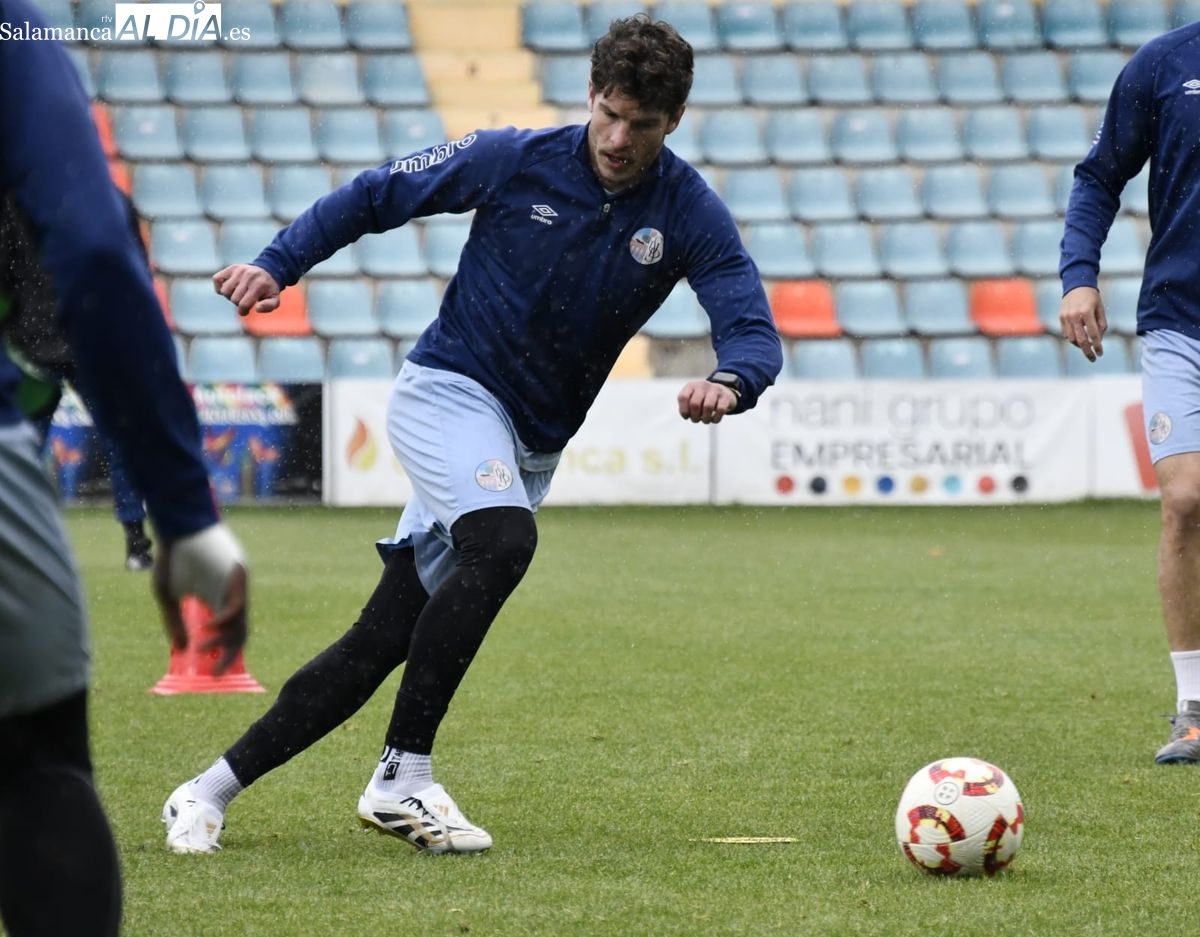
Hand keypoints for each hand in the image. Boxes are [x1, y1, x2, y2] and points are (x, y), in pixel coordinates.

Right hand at [153, 523, 248, 675]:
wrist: (177, 526)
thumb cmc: (173, 557)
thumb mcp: (168, 595)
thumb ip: (175, 622)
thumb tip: (182, 650)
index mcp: (217, 600)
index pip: (228, 632)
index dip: (222, 652)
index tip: (212, 672)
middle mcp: (231, 596)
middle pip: (239, 632)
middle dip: (229, 655)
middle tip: (216, 674)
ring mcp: (236, 586)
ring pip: (240, 622)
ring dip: (223, 640)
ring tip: (205, 649)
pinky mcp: (237, 576)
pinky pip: (237, 605)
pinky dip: (224, 621)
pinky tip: (208, 628)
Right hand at [213, 263, 280, 316]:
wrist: (267, 271)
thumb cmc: (268, 289)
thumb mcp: (274, 299)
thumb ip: (268, 306)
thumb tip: (257, 309)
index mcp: (259, 285)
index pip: (243, 304)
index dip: (243, 311)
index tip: (245, 311)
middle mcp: (248, 276)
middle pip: (233, 299)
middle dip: (237, 304)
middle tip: (244, 301)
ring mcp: (239, 271)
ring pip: (224, 290)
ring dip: (229, 296)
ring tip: (237, 294)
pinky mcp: (231, 268)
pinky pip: (216, 279)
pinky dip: (219, 286)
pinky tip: (229, 289)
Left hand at [677, 380, 737, 423]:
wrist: (721, 391)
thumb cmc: (702, 399)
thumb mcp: (691, 398)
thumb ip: (685, 406)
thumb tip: (687, 415)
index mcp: (691, 386)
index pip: (683, 397)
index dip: (683, 410)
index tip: (686, 417)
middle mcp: (703, 385)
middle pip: (695, 404)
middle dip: (694, 417)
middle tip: (696, 420)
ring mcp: (715, 389)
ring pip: (708, 407)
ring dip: (705, 419)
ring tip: (705, 421)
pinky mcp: (726, 396)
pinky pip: (720, 410)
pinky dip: (716, 418)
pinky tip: (714, 419)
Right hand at [1059, 286, 1106, 361]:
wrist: (1077, 285)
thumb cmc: (1092, 298)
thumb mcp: (1100, 309)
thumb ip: (1101, 324)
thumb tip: (1098, 339)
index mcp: (1086, 312)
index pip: (1093, 334)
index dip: (1097, 346)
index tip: (1100, 353)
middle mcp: (1074, 316)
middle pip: (1080, 340)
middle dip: (1087, 351)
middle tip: (1093, 359)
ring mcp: (1065, 317)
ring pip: (1072, 339)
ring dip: (1080, 345)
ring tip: (1087, 346)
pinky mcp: (1061, 318)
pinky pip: (1066, 333)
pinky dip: (1073, 338)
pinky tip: (1079, 337)